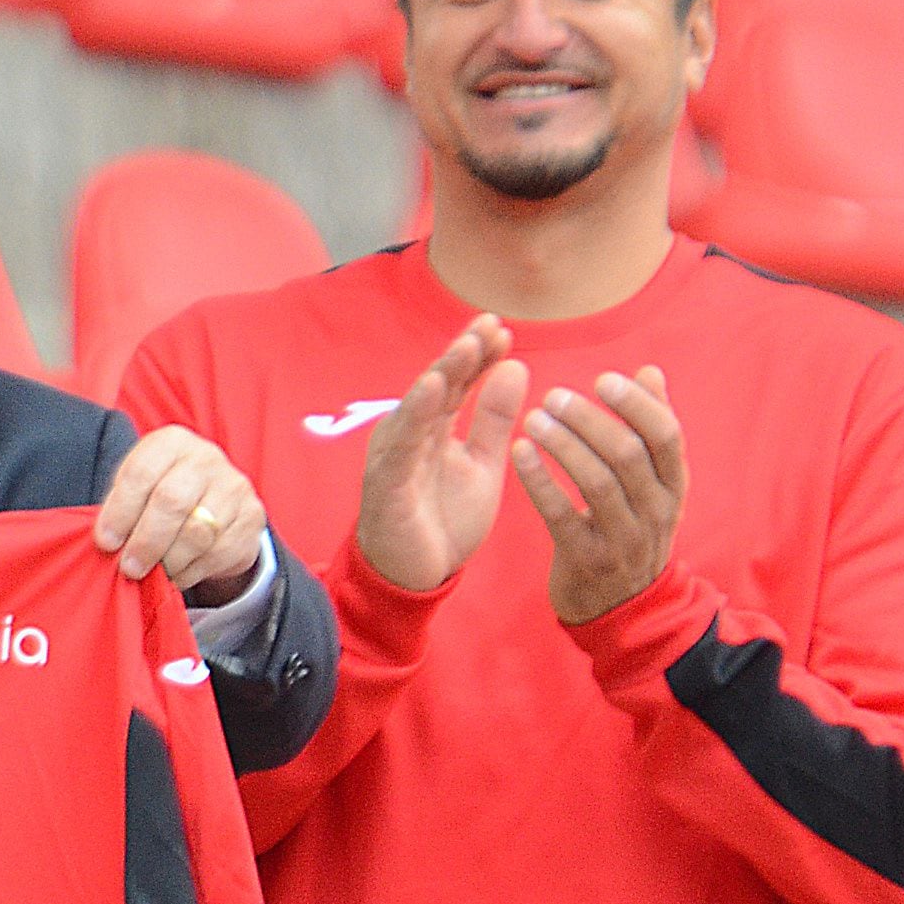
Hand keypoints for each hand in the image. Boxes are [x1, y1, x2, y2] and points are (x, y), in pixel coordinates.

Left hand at [96, 425, 266, 598]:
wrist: (215, 497)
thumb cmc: (162, 492)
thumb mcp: (138, 487)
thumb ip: (121, 508)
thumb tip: (108, 543)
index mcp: (171, 443)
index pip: (141, 474)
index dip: (120, 512)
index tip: (107, 543)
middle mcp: (206, 458)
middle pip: (172, 502)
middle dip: (146, 542)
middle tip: (130, 567)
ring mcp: (234, 487)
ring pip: (198, 533)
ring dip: (170, 562)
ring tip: (155, 572)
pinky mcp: (252, 517)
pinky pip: (219, 553)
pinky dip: (193, 571)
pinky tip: (180, 572)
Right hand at [354, 314, 528, 593]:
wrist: (413, 578)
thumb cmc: (443, 519)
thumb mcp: (483, 465)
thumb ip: (495, 419)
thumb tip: (516, 365)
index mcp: (435, 425)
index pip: (460, 381)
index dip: (480, 355)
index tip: (505, 330)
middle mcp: (411, 430)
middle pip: (439, 383)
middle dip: (464, 352)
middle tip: (490, 325)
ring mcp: (396, 453)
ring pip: (420, 405)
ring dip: (443, 372)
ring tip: (468, 345)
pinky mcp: (387, 481)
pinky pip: (402, 443)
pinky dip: (416, 413)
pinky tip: (433, 387)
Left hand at [511, 367, 686, 624]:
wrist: (620, 608)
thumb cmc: (631, 528)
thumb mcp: (654, 485)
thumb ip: (651, 429)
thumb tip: (650, 372)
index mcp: (674, 488)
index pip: (666, 436)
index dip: (636, 404)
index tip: (602, 380)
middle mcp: (656, 513)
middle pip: (627, 454)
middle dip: (588, 420)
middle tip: (553, 396)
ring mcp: (623, 540)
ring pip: (596, 481)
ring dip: (562, 444)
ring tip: (532, 418)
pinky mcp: (587, 559)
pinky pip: (561, 515)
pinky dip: (539, 480)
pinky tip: (519, 452)